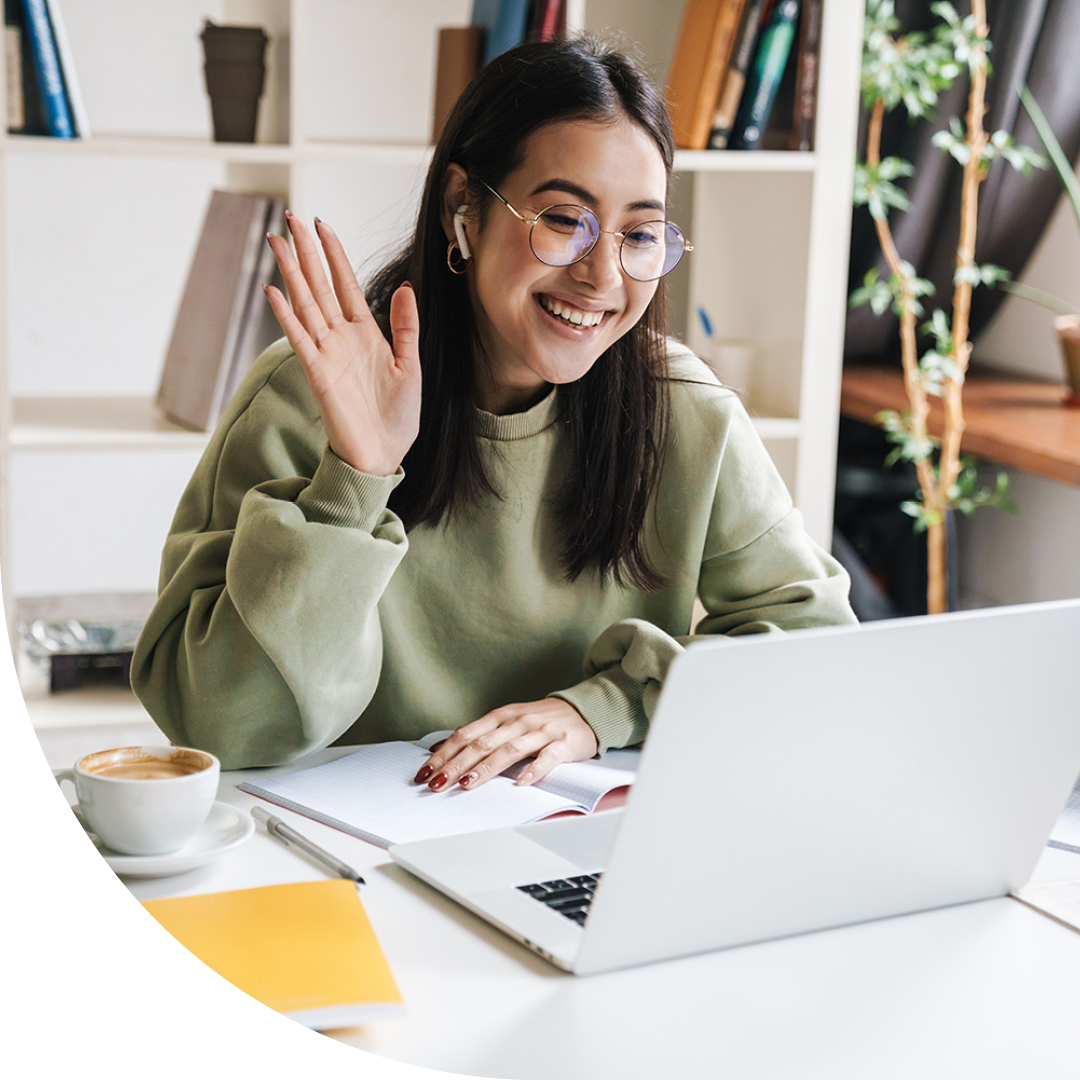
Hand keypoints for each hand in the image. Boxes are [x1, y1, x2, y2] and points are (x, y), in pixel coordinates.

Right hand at [264, 213, 420, 476]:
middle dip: (306, 251)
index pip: (346, 284)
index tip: (322, 224)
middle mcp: (341, 339)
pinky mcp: (317, 374)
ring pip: (305, 304)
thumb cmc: (396, 417)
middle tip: (291, 217)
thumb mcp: (410, 366)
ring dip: (291, 272)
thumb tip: (406, 288)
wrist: (383, 455)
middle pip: (319, 285)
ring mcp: (326, 354)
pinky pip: (299, 339)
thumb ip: (405, 327)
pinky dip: (286, 315)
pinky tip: (273, 290)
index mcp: (365, 334)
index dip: (335, 254)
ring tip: (277, 241)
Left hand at [414, 698, 598, 790]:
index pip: (466, 735)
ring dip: (485, 768)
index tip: (425, 772)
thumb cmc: (540, 720)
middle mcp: (517, 722)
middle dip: (456, 765)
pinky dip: (534, 770)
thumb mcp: (508, 721)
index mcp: (501, 716)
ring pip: (509, 750)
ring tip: (466, 784)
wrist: (584, 710)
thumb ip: (480, 734)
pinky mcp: (563, 744)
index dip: (444, 753)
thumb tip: (442, 747)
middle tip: (436, 784)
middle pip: (481, 744)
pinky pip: (547, 758)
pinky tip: (521, 783)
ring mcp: (540, 732)